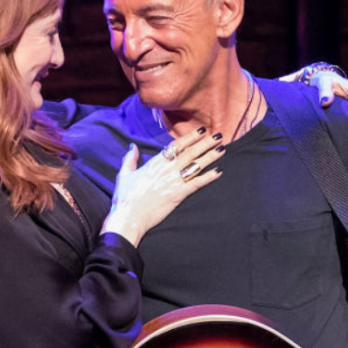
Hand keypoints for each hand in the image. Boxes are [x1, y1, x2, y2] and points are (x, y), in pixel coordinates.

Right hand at [102, 127, 225, 245]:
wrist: (128, 216)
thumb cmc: (125, 197)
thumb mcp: (125, 174)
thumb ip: (130, 159)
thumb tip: (133, 147)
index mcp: (155, 163)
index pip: (176, 146)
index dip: (190, 137)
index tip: (201, 130)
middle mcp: (166, 169)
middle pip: (190, 152)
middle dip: (205, 143)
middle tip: (218, 135)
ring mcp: (173, 181)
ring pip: (195, 165)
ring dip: (210, 157)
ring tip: (222, 149)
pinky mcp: (178, 195)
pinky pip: (197, 184)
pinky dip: (208, 177)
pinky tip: (219, 172)